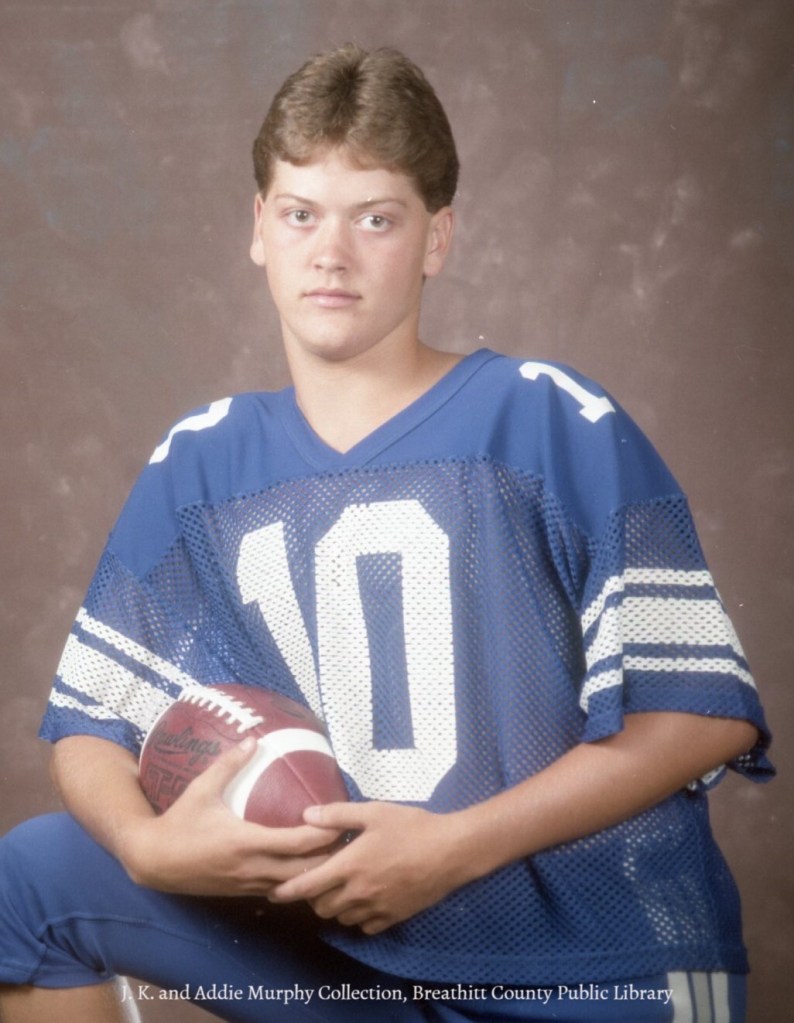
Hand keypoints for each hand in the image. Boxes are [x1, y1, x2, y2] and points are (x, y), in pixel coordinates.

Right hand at [123, 737, 344, 896]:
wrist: (152, 861)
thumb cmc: (178, 822)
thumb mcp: (201, 789)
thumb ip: (228, 764)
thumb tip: (252, 740)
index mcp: (246, 843)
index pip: (297, 844)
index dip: (322, 834)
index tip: (338, 819)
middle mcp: (252, 869)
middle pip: (305, 872)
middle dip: (328, 857)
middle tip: (346, 836)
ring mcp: (248, 885)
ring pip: (294, 887)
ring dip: (315, 872)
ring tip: (333, 852)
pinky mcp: (242, 893)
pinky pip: (278, 890)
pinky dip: (296, 882)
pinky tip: (305, 867)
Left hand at [269, 801, 469, 933]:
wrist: (451, 851)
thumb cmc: (411, 826)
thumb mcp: (374, 812)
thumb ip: (338, 815)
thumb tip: (306, 815)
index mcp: (349, 866)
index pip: (307, 886)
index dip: (287, 891)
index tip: (273, 892)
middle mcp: (358, 893)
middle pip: (321, 907)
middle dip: (313, 896)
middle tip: (318, 878)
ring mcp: (376, 909)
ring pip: (342, 918)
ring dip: (335, 906)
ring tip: (341, 887)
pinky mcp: (393, 918)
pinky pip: (365, 926)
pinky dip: (358, 917)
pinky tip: (365, 899)